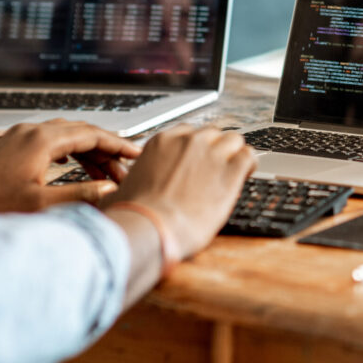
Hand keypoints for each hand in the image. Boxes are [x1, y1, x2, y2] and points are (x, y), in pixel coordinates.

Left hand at [0, 119, 141, 219]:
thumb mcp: (42, 205)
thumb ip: (80, 194)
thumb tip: (109, 188)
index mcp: (42, 140)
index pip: (92, 134)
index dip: (118, 145)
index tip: (136, 153)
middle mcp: (32, 131)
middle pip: (82, 131)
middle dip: (107, 150)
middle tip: (125, 169)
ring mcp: (21, 136)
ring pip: (67, 135)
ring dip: (89, 152)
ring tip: (105, 174)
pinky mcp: (14, 144)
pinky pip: (52, 140)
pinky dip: (71, 151)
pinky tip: (76, 164)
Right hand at [102, 127, 255, 261]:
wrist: (149, 229)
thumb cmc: (132, 216)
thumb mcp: (120, 192)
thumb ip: (125, 186)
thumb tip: (113, 196)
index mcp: (162, 143)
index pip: (189, 134)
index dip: (196, 149)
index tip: (198, 162)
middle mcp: (188, 142)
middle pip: (213, 134)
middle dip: (216, 149)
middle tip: (216, 169)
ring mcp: (211, 154)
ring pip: (234, 140)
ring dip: (234, 154)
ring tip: (234, 170)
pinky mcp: (230, 172)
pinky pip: (249, 156)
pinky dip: (249, 164)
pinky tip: (246, 175)